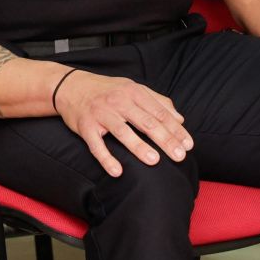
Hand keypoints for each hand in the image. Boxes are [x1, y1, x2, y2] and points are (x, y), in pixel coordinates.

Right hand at [55, 71, 191, 175]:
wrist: (70, 87)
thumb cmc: (107, 91)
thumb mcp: (133, 88)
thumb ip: (158, 102)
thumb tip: (180, 119)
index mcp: (133, 92)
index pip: (159, 112)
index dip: (175, 129)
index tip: (188, 145)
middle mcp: (118, 102)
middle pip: (146, 122)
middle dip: (165, 140)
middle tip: (179, 156)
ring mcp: (101, 114)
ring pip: (123, 132)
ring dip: (139, 147)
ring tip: (154, 161)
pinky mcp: (86, 127)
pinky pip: (97, 145)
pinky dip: (106, 159)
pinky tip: (117, 172)